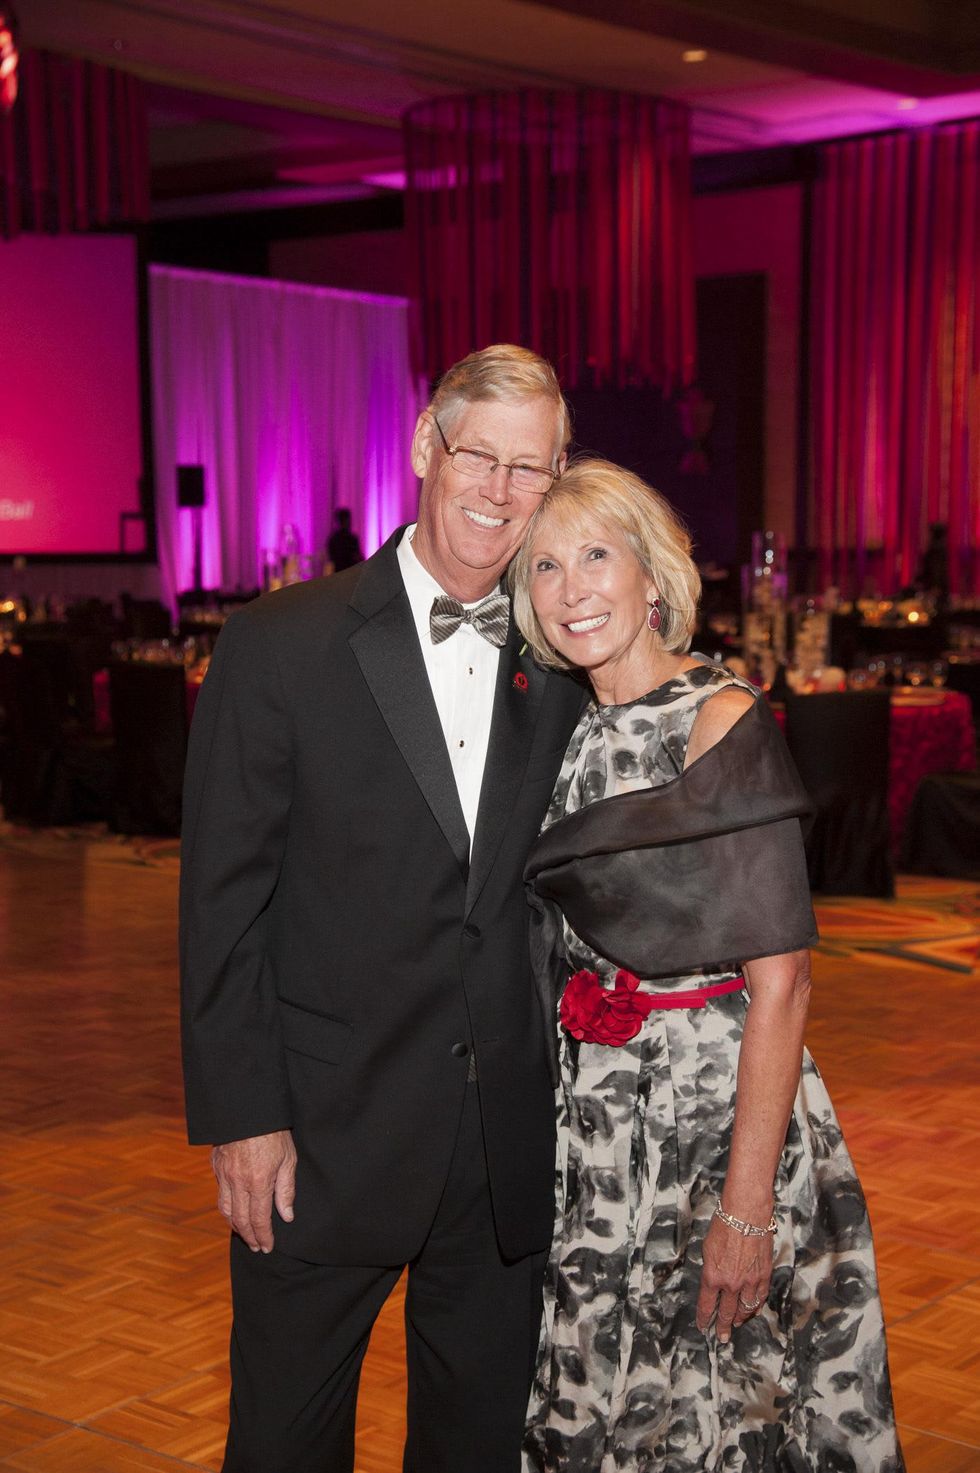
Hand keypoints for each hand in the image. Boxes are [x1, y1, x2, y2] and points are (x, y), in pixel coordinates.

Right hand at [211, 1130, 296, 1252]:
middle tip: (257, 1247)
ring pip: (225, 1209)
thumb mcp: (288, 1159)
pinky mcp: (216, 1165)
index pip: (259, 1220)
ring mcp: (224, 1174)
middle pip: (240, 1220)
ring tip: (245, 1234)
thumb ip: (286, 1189)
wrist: (248, 1109)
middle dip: (249, 1237)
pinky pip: (219, 1193)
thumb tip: (286, 1216)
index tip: (268, 1247)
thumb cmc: (274, 1132)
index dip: (264, 1237)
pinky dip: (226, 1207)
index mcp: (258, 1182)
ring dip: (235, 1225)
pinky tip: (233, 1209)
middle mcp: (238, 1182)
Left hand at [695, 1212, 772, 1343]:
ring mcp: (749, 1282)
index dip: (704, 1319)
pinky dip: (756, 1307)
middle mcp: (731, 1284)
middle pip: (726, 1313)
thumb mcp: (707, 1248)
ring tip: (736, 1325)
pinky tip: (753, 1311)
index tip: (703, 1327)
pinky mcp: (764, 1276)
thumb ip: (710, 1269)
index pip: (706, 1305)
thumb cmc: (724, 1225)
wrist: (746, 1214)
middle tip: (722, 1337)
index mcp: (713, 1277)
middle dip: (723, 1327)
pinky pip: (760, 1298)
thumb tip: (712, 1281)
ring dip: (740, 1319)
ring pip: (745, 1309)